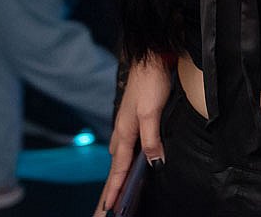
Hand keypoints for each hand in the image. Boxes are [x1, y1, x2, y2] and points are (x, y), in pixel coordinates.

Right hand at [94, 56, 171, 215]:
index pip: (119, 167)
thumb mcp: (152, 112)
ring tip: (115, 190)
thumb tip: (153, 164)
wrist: (150, 58)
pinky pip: (125, 145)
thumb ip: (151, 139)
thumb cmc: (150, 82)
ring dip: (117, 174)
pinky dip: (123, 159)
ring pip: (119, 155)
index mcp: (124, 131)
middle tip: (106, 206)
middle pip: (115, 165)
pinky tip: (127, 160)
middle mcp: (122, 130)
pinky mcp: (133, 118)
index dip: (115, 188)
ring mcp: (126, 123)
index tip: (109, 207)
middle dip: (111, 186)